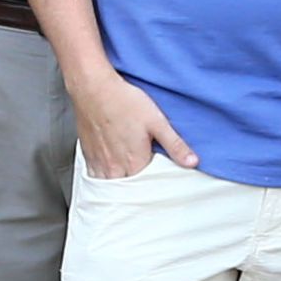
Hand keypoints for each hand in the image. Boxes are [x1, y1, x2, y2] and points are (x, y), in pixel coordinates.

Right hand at [70, 69, 192, 180]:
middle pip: (128, 191)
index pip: (148, 188)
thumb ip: (175, 145)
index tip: (161, 187)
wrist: (93, 88)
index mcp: (134, 162)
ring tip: (128, 185)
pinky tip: (109, 174)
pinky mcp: (88, 155)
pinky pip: (94, 178)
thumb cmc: (124, 101)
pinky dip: (103, 180)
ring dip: (119, 188)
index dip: (156, 188)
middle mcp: (115, 167)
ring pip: (110, 187)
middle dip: (138, 192)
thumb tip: (192, 163)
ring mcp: (99, 163)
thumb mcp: (157, 121)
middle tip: (146, 188)